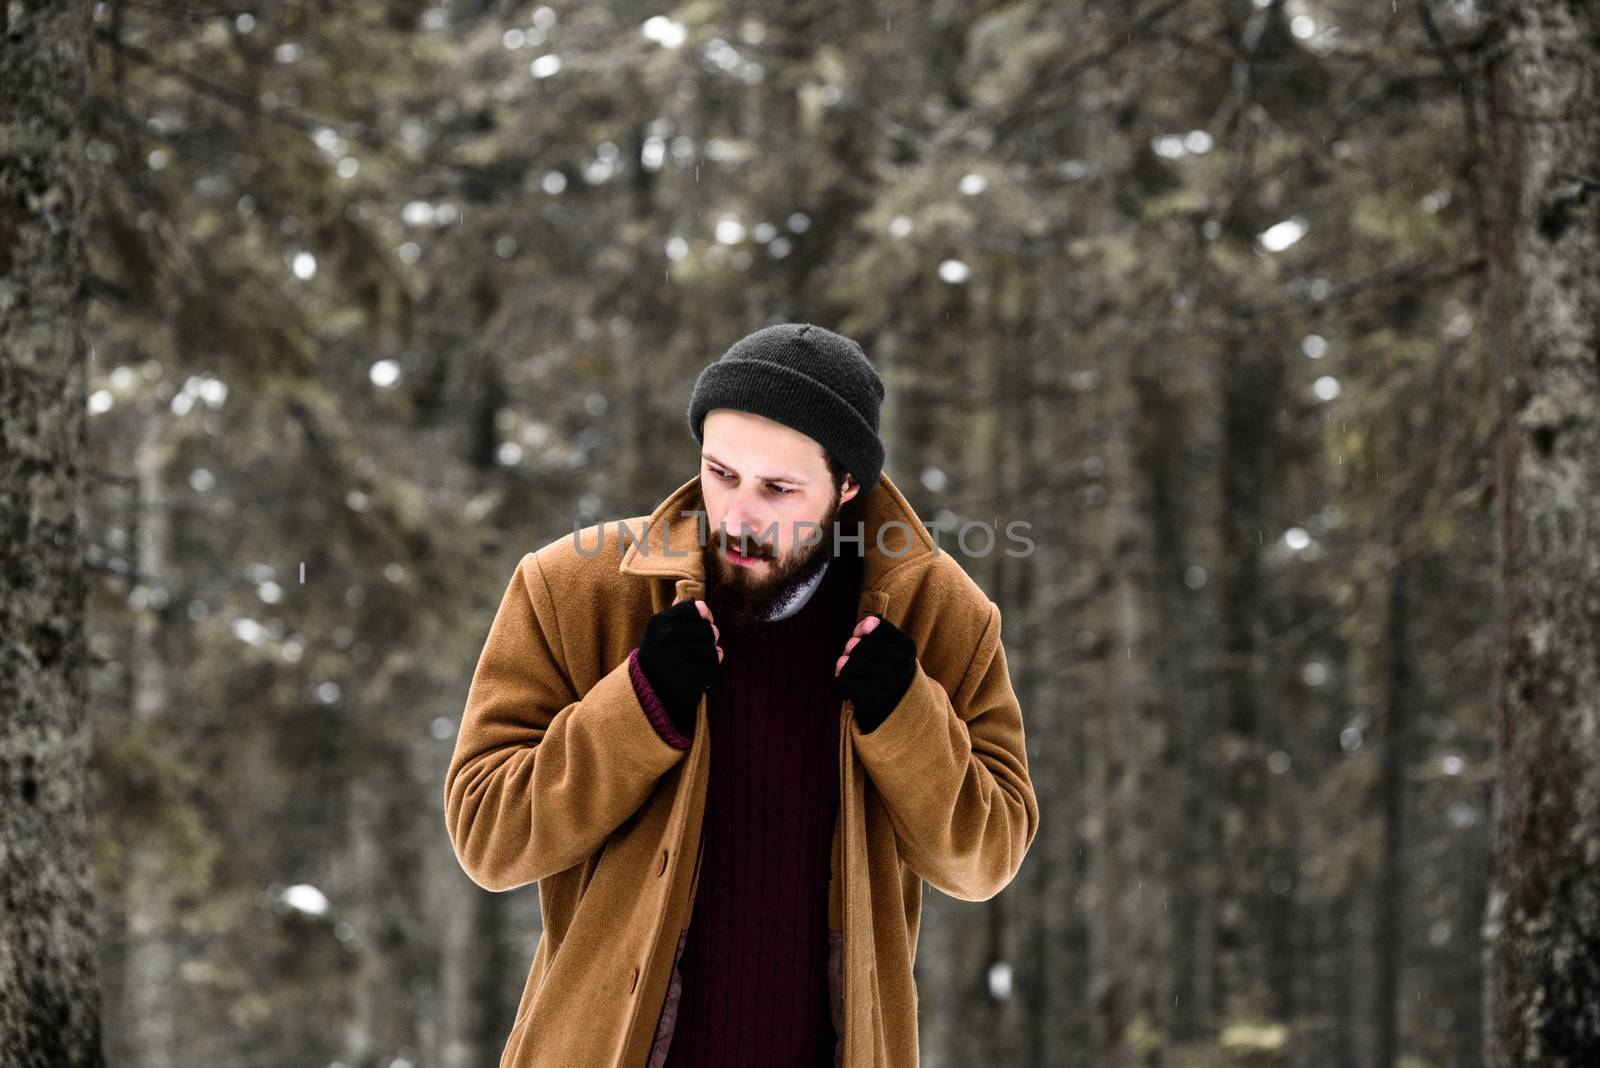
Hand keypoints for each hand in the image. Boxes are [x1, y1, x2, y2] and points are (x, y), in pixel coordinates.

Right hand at [638, 599, 722, 733]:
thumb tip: (699, 600)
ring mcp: (675, 657)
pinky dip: (711, 678)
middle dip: (707, 644)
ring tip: (694, 667)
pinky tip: (698, 681)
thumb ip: (678, 613)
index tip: (700, 626)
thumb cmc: (659, 658)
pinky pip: (715, 670)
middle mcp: (665, 636)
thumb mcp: (660, 632)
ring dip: (709, 662)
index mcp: (659, 621)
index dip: (703, 618)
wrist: (644, 696)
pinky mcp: (687, 678)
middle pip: (710, 631)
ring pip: (714, 651)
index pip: (697, 608)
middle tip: (693, 655)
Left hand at [834, 614, 916, 732]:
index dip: (862, 630)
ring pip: (845, 664)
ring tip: (859, 680)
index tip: (864, 639)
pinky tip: (854, 693)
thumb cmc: (889, 677)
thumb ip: (873, 634)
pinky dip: (842, 687)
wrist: (900, 718)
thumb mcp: (892, 651)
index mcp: (906, 647)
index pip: (873, 624)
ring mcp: (886, 680)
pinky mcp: (871, 698)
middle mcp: (899, 662)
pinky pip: (840, 682)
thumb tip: (854, 637)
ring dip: (845, 672)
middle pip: (854, 645)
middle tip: (863, 669)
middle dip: (851, 655)